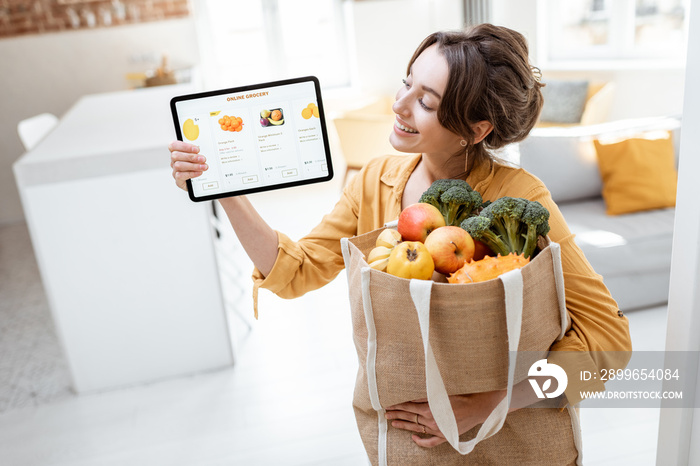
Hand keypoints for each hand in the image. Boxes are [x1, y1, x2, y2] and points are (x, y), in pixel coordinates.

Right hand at [168, 140, 207, 190]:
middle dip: (191, 156)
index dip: (184, 146)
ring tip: (203, 166)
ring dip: (193, 165)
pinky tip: (199, 172)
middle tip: (202, 159)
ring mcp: (175, 171)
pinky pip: (180, 176)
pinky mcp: (178, 180)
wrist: (198, 182)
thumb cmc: (197, 166)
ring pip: (178, 165)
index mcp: (177, 152)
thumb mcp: (198, 157)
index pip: (173, 145)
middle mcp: (174, 161)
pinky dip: (191, 173)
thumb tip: (199, 148)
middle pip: (175, 155)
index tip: (197, 149)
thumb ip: (196, 151)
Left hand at [385, 389, 505, 447]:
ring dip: (404, 425)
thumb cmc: (460, 396)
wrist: (476, 407)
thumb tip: (410, 395)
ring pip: (416, 428)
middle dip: (397, 414)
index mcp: (429, 409)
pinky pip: (430, 442)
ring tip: (394, 423)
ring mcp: (437, 430)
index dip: (397, 405)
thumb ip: (424, 394)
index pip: (408, 406)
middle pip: (410, 417)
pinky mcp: (444, 435)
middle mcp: (431, 421)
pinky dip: (421, 441)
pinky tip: (413, 438)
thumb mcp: (440, 392)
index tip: (388, 403)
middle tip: (386, 413)